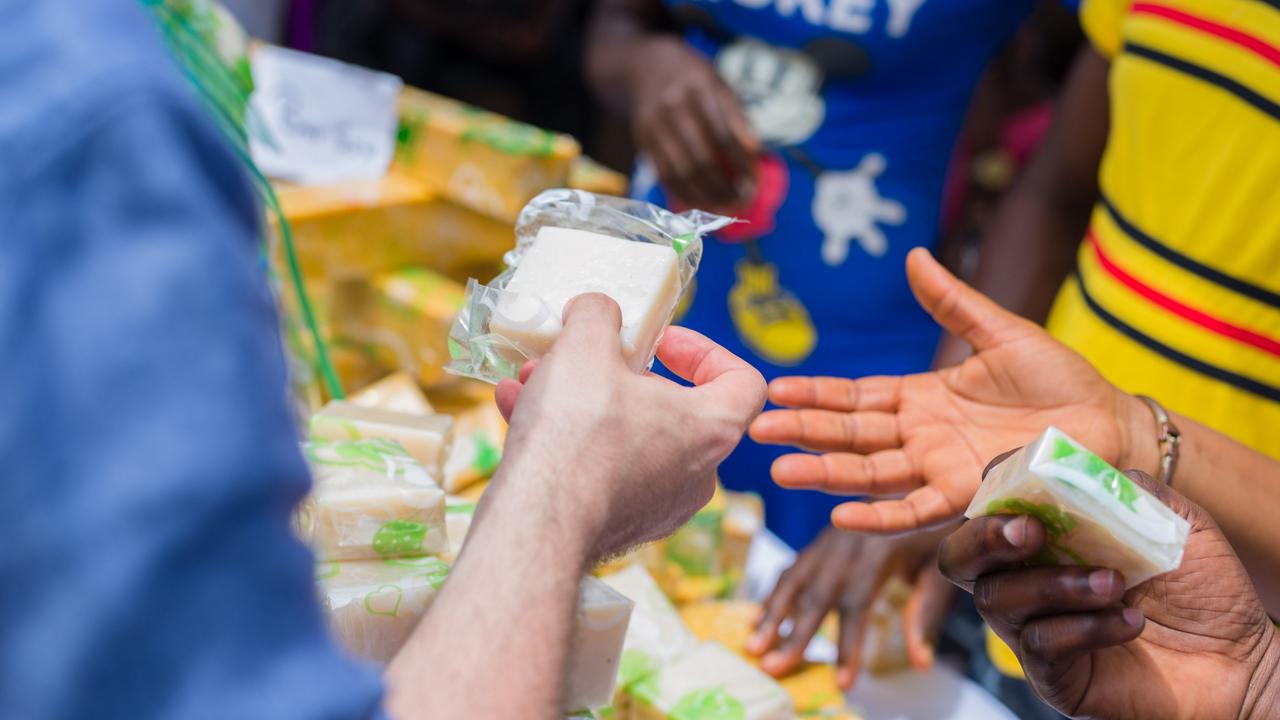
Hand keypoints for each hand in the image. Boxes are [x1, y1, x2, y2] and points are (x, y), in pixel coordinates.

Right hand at [493, 294, 766, 560]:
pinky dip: (564, 440)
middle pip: (669, 407)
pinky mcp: (617, 527)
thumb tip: (597, 310)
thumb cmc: (578, 432)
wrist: (537, 523)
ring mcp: (657, 506)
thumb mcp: (586, 345)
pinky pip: (598, 470)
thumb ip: (598, 314)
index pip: (743, 383)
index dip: (705, 352)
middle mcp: (695, 474)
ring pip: (624, 437)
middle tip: (578, 354)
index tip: (661, 341)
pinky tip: (515, 411)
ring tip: (532, 378)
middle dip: (614, 372)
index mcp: (712, 428)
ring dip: (579, 401)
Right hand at [627, 36, 758, 210]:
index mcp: (701, 86)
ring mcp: (655, 124)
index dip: (742, 162)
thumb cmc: (693, 79)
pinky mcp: (642, 140)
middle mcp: (674, 104)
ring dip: (707, 194)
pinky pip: (664, 174)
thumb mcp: (718, 84)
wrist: (645, 66)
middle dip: (726, 184)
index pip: (726, 132)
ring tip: (726, 204)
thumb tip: (753, 156)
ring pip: (682, 170)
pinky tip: (701, 201)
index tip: (755, 181)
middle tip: (743, 198)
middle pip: (703, 156)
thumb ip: (735, 116)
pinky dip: (684, 193)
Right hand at [746, 525, 953, 689]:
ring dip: (772, 615)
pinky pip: (793, 569)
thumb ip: (924, 613)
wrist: (925, 469)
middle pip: (817, 594)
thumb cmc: (939, 525)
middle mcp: (848, 542)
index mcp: (880, 549)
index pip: (858, 604)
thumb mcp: (940, 566)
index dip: (849, 644)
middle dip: (794, 635)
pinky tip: (759, 619)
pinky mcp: (822, 540)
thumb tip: (920, 663)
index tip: (843, 681)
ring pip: (795, 578)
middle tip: (772, 668)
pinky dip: (774, 595)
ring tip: (753, 646)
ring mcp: (830, 539)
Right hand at [749, 248, 1156, 532]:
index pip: (856, 398)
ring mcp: (942, 468)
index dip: (816, 396)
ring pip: (871, 472)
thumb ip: (952, 302)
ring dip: (826, 473)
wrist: (1110, 423)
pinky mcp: (970, 495)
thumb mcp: (1001, 331)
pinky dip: (880, 517)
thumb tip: (913, 256)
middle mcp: (923, 436)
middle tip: (756, 429)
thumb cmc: (1061, 379)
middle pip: (851, 436)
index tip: (775, 390)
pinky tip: (841, 516)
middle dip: (804, 433)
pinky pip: (917, 509)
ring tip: (781, 470)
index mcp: (923, 397)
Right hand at [939, 469, 1279, 719]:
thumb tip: (1076, 468)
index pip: (988, 508)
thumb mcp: (1172, 521)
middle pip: (959, 557)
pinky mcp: (1053, 677)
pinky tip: (1129, 620)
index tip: (1028, 479)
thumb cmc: (1201, 588)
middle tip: (1030, 530)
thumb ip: (1125, 488)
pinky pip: (1038, 645)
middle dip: (984, 537)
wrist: (1239, 657)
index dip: (994, 491)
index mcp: (1043, 540)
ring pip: (997, 599)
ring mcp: (1033, 630)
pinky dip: (1083, 627)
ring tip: (1115, 583)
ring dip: (1053, 583)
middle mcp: (1025, 582)